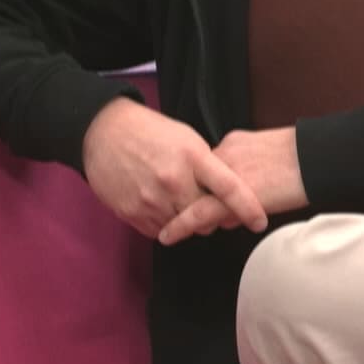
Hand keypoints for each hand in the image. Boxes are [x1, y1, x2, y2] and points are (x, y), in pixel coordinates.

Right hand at [80, 98, 267, 240]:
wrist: (103, 132)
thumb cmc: (150, 132)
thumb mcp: (187, 138)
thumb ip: (207, 166)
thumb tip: (225, 193)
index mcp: (192, 156)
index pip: (229, 188)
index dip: (248, 208)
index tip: (260, 222)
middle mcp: (173, 180)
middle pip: (206, 217)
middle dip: (212, 217)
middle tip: (209, 207)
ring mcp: (150, 199)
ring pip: (182, 228)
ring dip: (187, 221)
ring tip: (178, 199)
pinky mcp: (131, 212)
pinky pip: (158, 231)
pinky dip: (165, 224)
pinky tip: (160, 204)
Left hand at [158, 127, 306, 245]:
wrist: (316, 158)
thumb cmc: (305, 160)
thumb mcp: (269, 156)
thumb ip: (247, 172)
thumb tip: (238, 199)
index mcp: (232, 143)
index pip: (205, 170)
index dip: (200, 189)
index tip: (193, 201)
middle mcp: (222, 156)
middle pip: (195, 185)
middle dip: (189, 204)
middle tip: (179, 223)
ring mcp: (224, 175)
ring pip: (194, 199)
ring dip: (186, 217)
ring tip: (173, 233)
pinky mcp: (230, 196)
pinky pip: (199, 213)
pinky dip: (180, 225)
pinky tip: (169, 236)